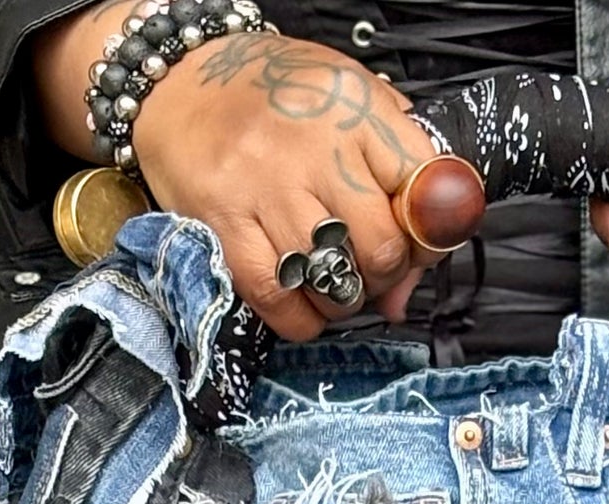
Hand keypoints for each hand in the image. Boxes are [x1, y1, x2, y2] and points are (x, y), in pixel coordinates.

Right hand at [35, 12, 442, 340]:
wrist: (181, 81)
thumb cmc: (271, 96)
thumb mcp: (347, 104)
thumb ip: (391, 180)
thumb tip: (404, 290)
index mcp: (355, 109)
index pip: (423, 190)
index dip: (428, 233)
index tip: (414, 242)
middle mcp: (315, 146)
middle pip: (382, 247)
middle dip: (383, 274)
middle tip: (365, 267)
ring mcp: (267, 186)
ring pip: (334, 280)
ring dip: (340, 299)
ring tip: (330, 281)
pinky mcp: (225, 220)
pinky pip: (278, 296)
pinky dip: (299, 317)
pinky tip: (301, 303)